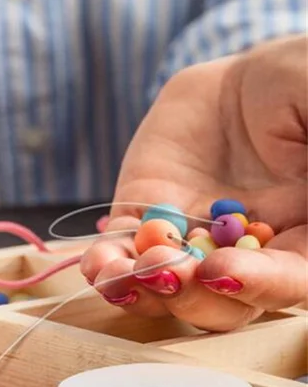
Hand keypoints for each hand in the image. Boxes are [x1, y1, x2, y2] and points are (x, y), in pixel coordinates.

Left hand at [81, 35, 306, 331]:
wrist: (242, 81)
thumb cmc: (299, 89)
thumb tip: (304, 203)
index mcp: (302, 238)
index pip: (287, 282)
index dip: (257, 286)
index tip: (222, 270)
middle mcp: (245, 256)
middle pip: (221, 305)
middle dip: (190, 297)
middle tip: (166, 270)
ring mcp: (190, 244)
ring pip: (166, 293)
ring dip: (142, 292)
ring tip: (123, 274)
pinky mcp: (145, 223)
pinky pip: (122, 256)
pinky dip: (107, 266)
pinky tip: (98, 266)